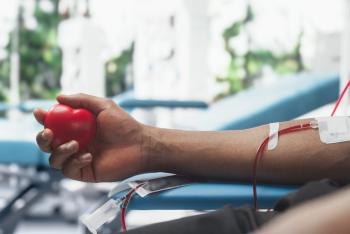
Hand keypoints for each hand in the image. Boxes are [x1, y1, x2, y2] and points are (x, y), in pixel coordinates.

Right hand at [34, 94, 148, 181]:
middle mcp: (75, 143)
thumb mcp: (103, 106)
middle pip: (48, 144)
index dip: (44, 119)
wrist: (140, 145)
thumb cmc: (125, 125)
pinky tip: (89, 155)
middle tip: (48, 132)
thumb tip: (58, 97)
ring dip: (59, 151)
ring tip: (75, 144)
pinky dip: (74, 162)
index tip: (39, 113)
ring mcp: (79, 158)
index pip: (54, 124)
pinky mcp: (85, 172)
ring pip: (54, 159)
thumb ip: (82, 100)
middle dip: (42, 139)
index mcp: (77, 128)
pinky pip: (68, 170)